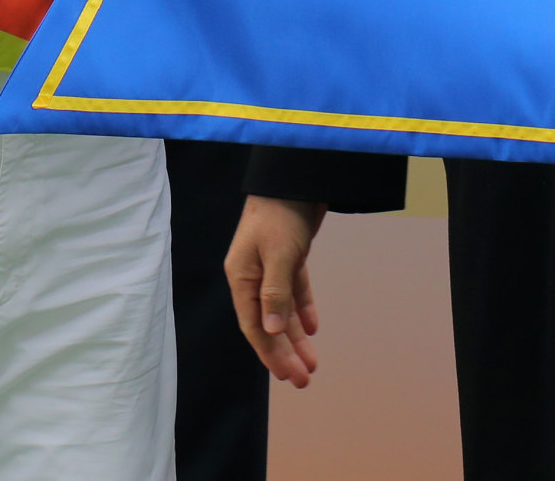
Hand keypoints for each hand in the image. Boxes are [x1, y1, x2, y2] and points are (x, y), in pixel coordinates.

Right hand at [225, 195, 326, 387]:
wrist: (296, 175)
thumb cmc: (281, 213)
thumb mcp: (279, 254)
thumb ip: (275, 293)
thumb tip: (270, 331)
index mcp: (242, 277)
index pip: (254, 325)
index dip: (269, 353)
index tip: (286, 376)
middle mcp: (253, 276)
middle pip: (269, 324)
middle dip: (285, 353)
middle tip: (303, 379)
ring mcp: (270, 266)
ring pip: (282, 310)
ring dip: (296, 337)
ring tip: (312, 363)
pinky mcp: (288, 256)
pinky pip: (294, 290)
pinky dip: (302, 308)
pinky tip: (312, 328)